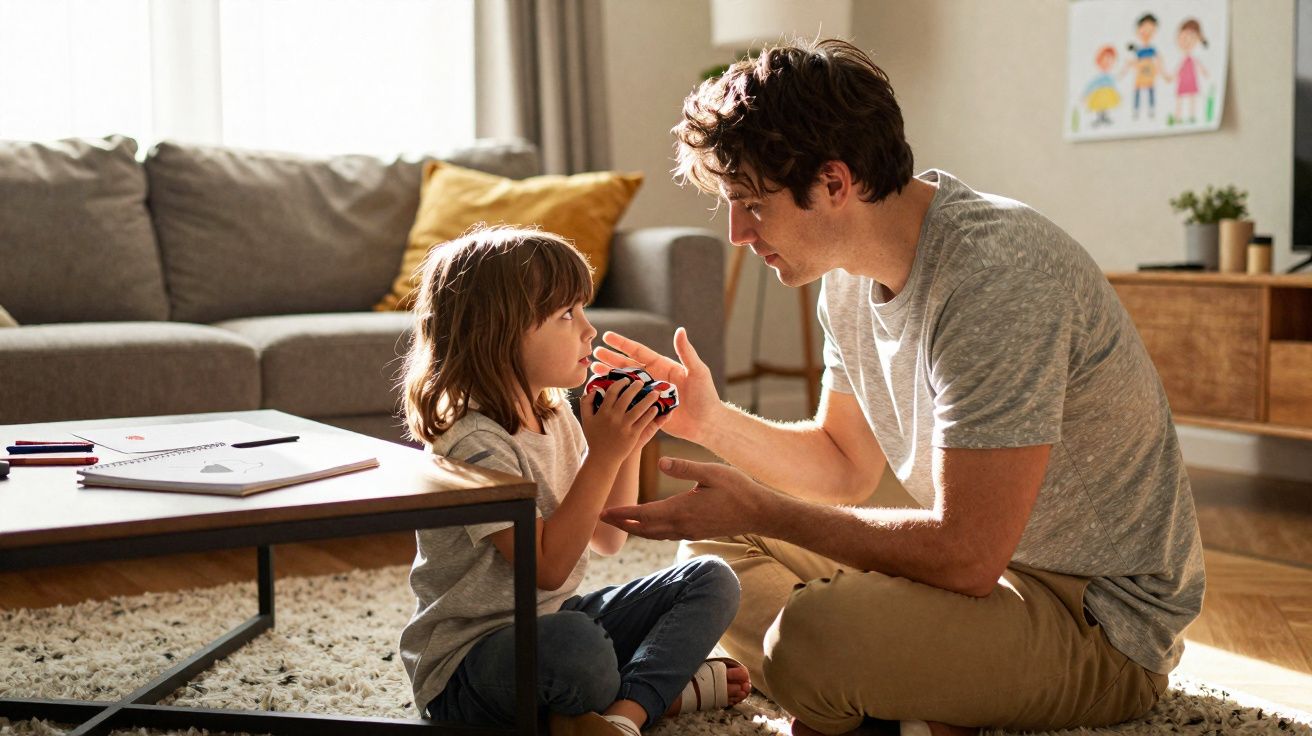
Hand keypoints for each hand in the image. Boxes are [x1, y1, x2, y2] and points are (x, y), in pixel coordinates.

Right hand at [580, 377, 665, 465]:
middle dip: (635, 387)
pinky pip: (643, 421)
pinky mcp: (633, 435)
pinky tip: (656, 408)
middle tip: (641, 382)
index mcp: (603, 412)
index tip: (626, 380)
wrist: (602, 458)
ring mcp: (624, 426)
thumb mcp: (586, 420)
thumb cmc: (594, 438)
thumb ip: (586, 403)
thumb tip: (593, 390)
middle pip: (627, 397)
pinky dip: (650, 414)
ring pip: (638, 408)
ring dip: (648, 398)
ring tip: (655, 392)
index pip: (612, 392)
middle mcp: (614, 418)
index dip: (620, 384)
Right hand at [591, 327, 719, 443]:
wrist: (706, 423)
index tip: (608, 336)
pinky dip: (616, 397)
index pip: (638, 352)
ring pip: (625, 383)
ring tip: (594, 371)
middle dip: (610, 359)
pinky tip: (603, 394)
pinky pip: (628, 401)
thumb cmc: (705, 396)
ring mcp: (649, 394)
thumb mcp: (697, 371)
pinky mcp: (647, 409)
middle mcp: (653, 378)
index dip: (622, 344)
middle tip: (594, 353)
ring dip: (610, 376)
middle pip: (627, 366)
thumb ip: (686, 352)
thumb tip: (680, 330)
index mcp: (662, 366)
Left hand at [600, 457, 777, 539]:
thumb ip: (685, 467)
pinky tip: (648, 524)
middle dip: (622, 523)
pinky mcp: (696, 533)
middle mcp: (681, 525)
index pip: (644, 514)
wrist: (759, 513)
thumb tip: (661, 461)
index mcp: (681, 510)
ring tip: (619, 521)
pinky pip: (666, 534)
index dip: (622, 513)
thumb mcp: (712, 472)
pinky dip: (651, 531)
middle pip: (644, 528)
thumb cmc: (738, 489)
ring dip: (635, 528)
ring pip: (654, 534)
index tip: (604, 512)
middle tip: (601, 518)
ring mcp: (689, 532)